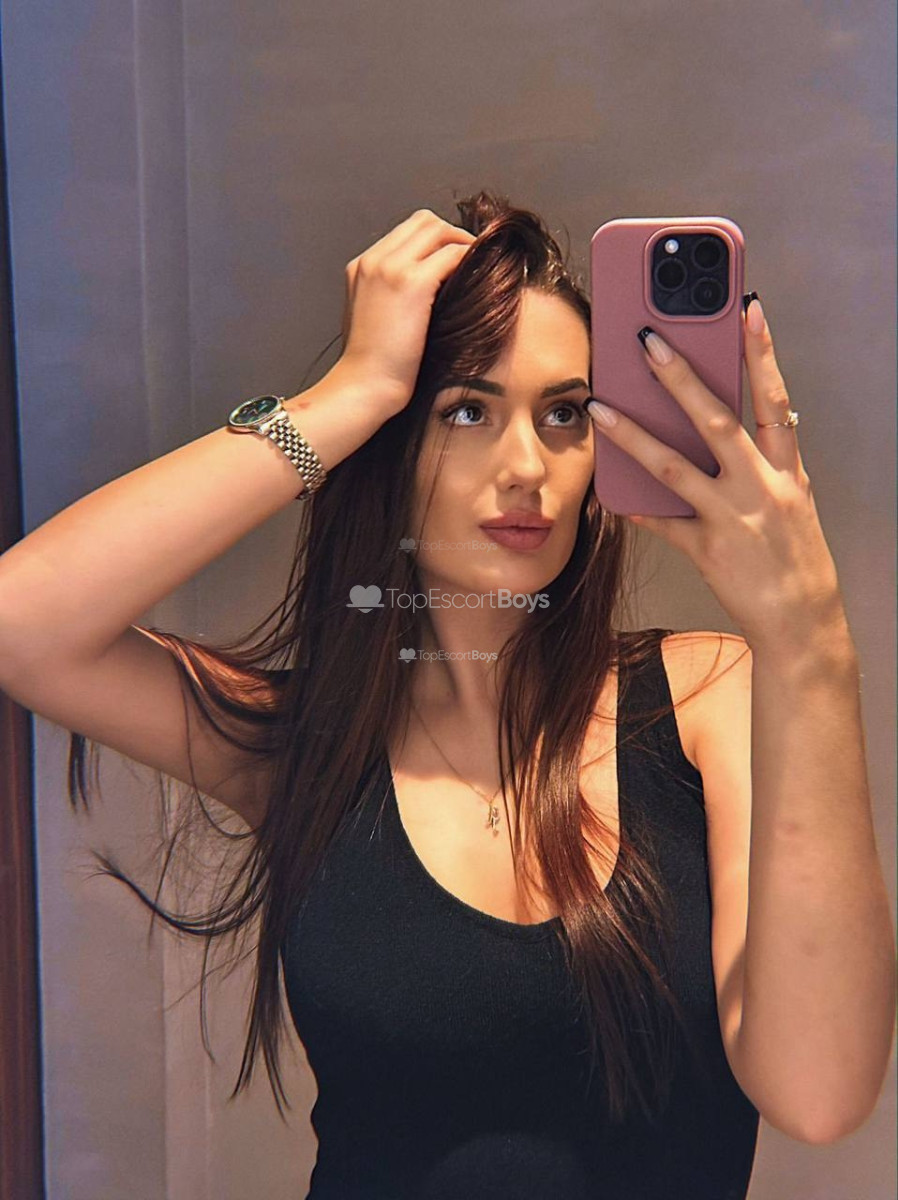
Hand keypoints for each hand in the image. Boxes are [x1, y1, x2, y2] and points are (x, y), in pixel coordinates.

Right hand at [337, 209, 475, 415]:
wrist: (363, 386)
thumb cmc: (372, 367)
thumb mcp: (372, 319)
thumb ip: (390, 296)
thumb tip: (428, 293)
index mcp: (362, 267)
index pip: (406, 232)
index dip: (436, 240)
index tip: (454, 261)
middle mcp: (374, 260)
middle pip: (424, 221)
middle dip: (452, 236)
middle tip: (472, 260)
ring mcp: (391, 268)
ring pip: (439, 230)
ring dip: (463, 244)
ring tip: (478, 268)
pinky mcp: (411, 283)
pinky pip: (451, 254)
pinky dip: (469, 259)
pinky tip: (479, 279)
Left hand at [587, 299, 846, 654]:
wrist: (803, 622)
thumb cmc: (793, 556)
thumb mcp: (790, 499)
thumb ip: (762, 461)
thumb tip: (725, 424)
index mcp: (787, 470)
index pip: (775, 399)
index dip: (762, 353)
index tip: (747, 309)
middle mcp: (761, 487)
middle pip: (716, 421)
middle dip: (680, 377)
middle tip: (647, 339)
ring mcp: (733, 519)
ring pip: (674, 468)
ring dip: (632, 435)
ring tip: (599, 407)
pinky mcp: (708, 551)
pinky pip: (662, 524)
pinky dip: (635, 507)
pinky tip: (608, 492)